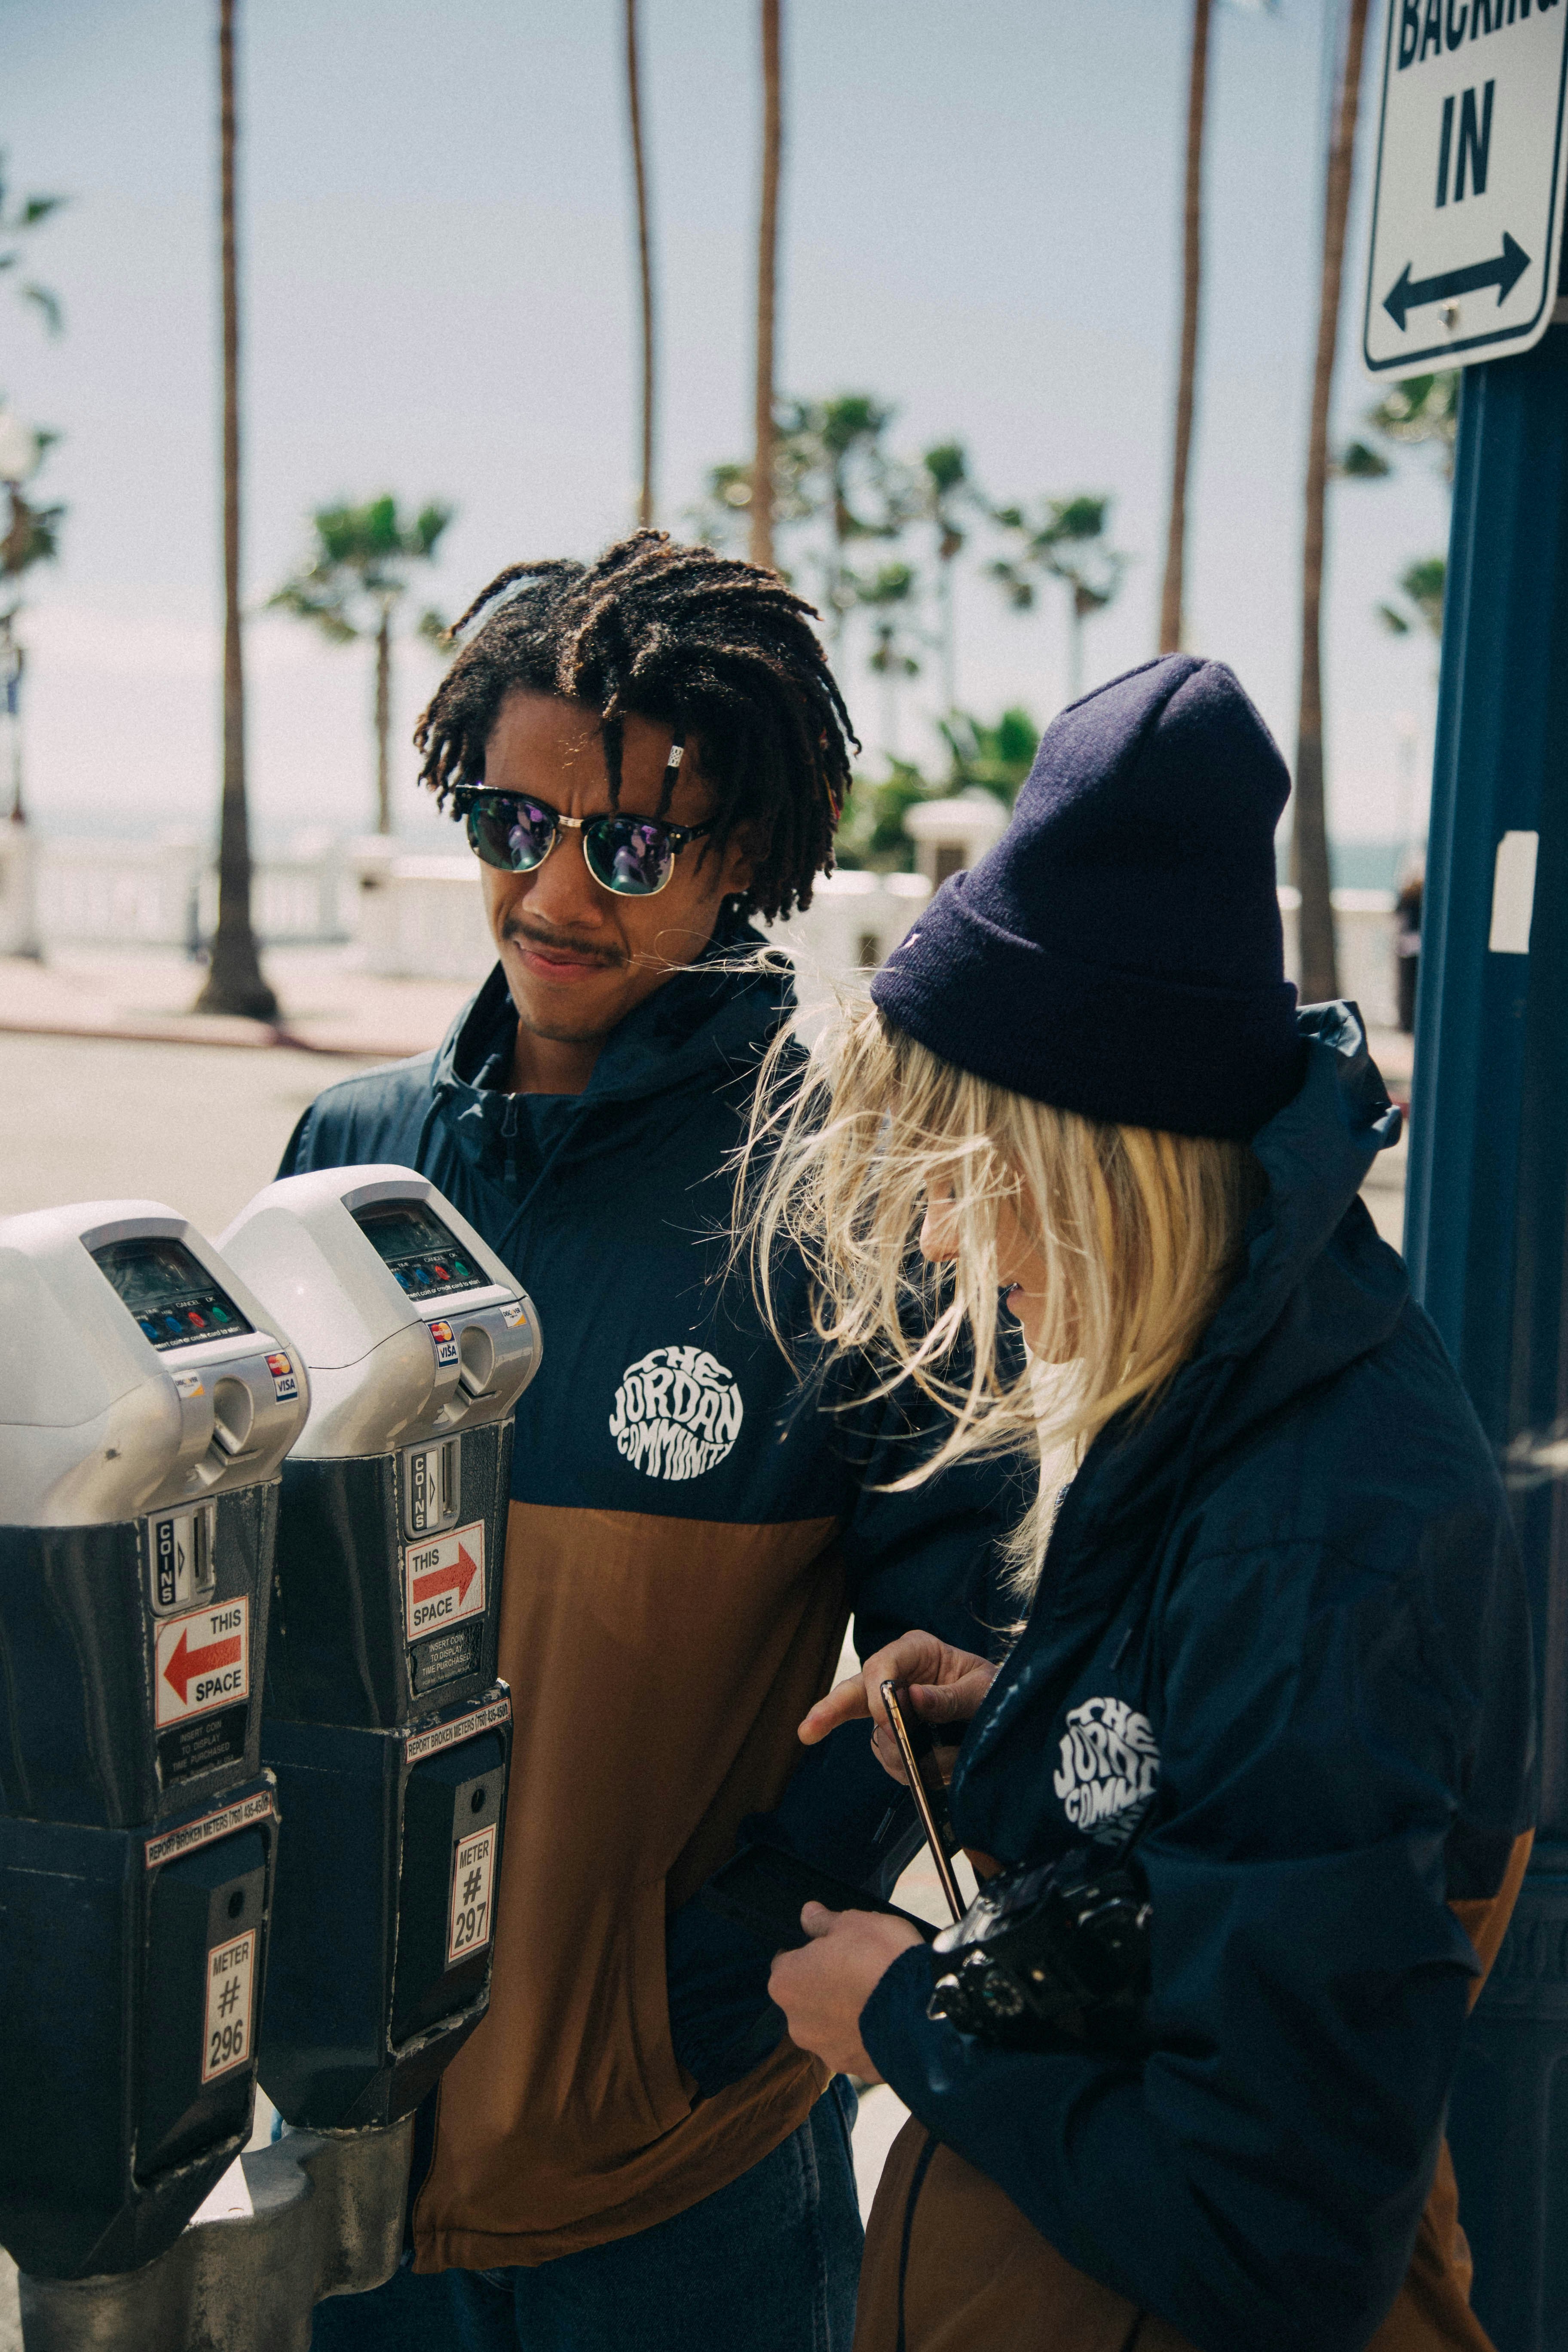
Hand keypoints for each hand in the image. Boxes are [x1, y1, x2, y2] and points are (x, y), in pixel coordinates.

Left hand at [768, 1903, 923, 2077]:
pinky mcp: (854, 2069)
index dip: (809, 1953)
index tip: (831, 1949)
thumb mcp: (853, 1923)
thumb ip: (824, 1922)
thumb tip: (808, 1914)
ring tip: (877, 1997)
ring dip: (846, 2014)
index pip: (786, 1963)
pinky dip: (866, 2036)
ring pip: (830, 2026)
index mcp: (786, 1983)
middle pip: (807, 1998)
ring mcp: (825, 2051)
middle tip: (857, 1971)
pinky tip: (887, 2020)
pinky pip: (856, 2047)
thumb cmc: (880, 1959)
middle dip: (826, 1987)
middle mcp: (797, 2023)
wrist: (922, 2011)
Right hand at [799, 1630, 996, 1782]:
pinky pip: (889, 1758)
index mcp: (917, 1651)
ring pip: (876, 1737)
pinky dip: (910, 1770)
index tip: (884, 1716)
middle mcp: (898, 1677)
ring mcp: (893, 1709)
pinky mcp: (897, 1737)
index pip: (882, 1663)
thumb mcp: (983, 1690)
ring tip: (948, 1763)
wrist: (1008, 1713)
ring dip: (904, 1756)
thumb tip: (910, 1699)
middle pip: (855, 1693)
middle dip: (830, 1712)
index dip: (877, 1690)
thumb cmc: (998, 1690)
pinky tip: (936, 1770)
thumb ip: (951, 1697)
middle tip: (807, 1731)